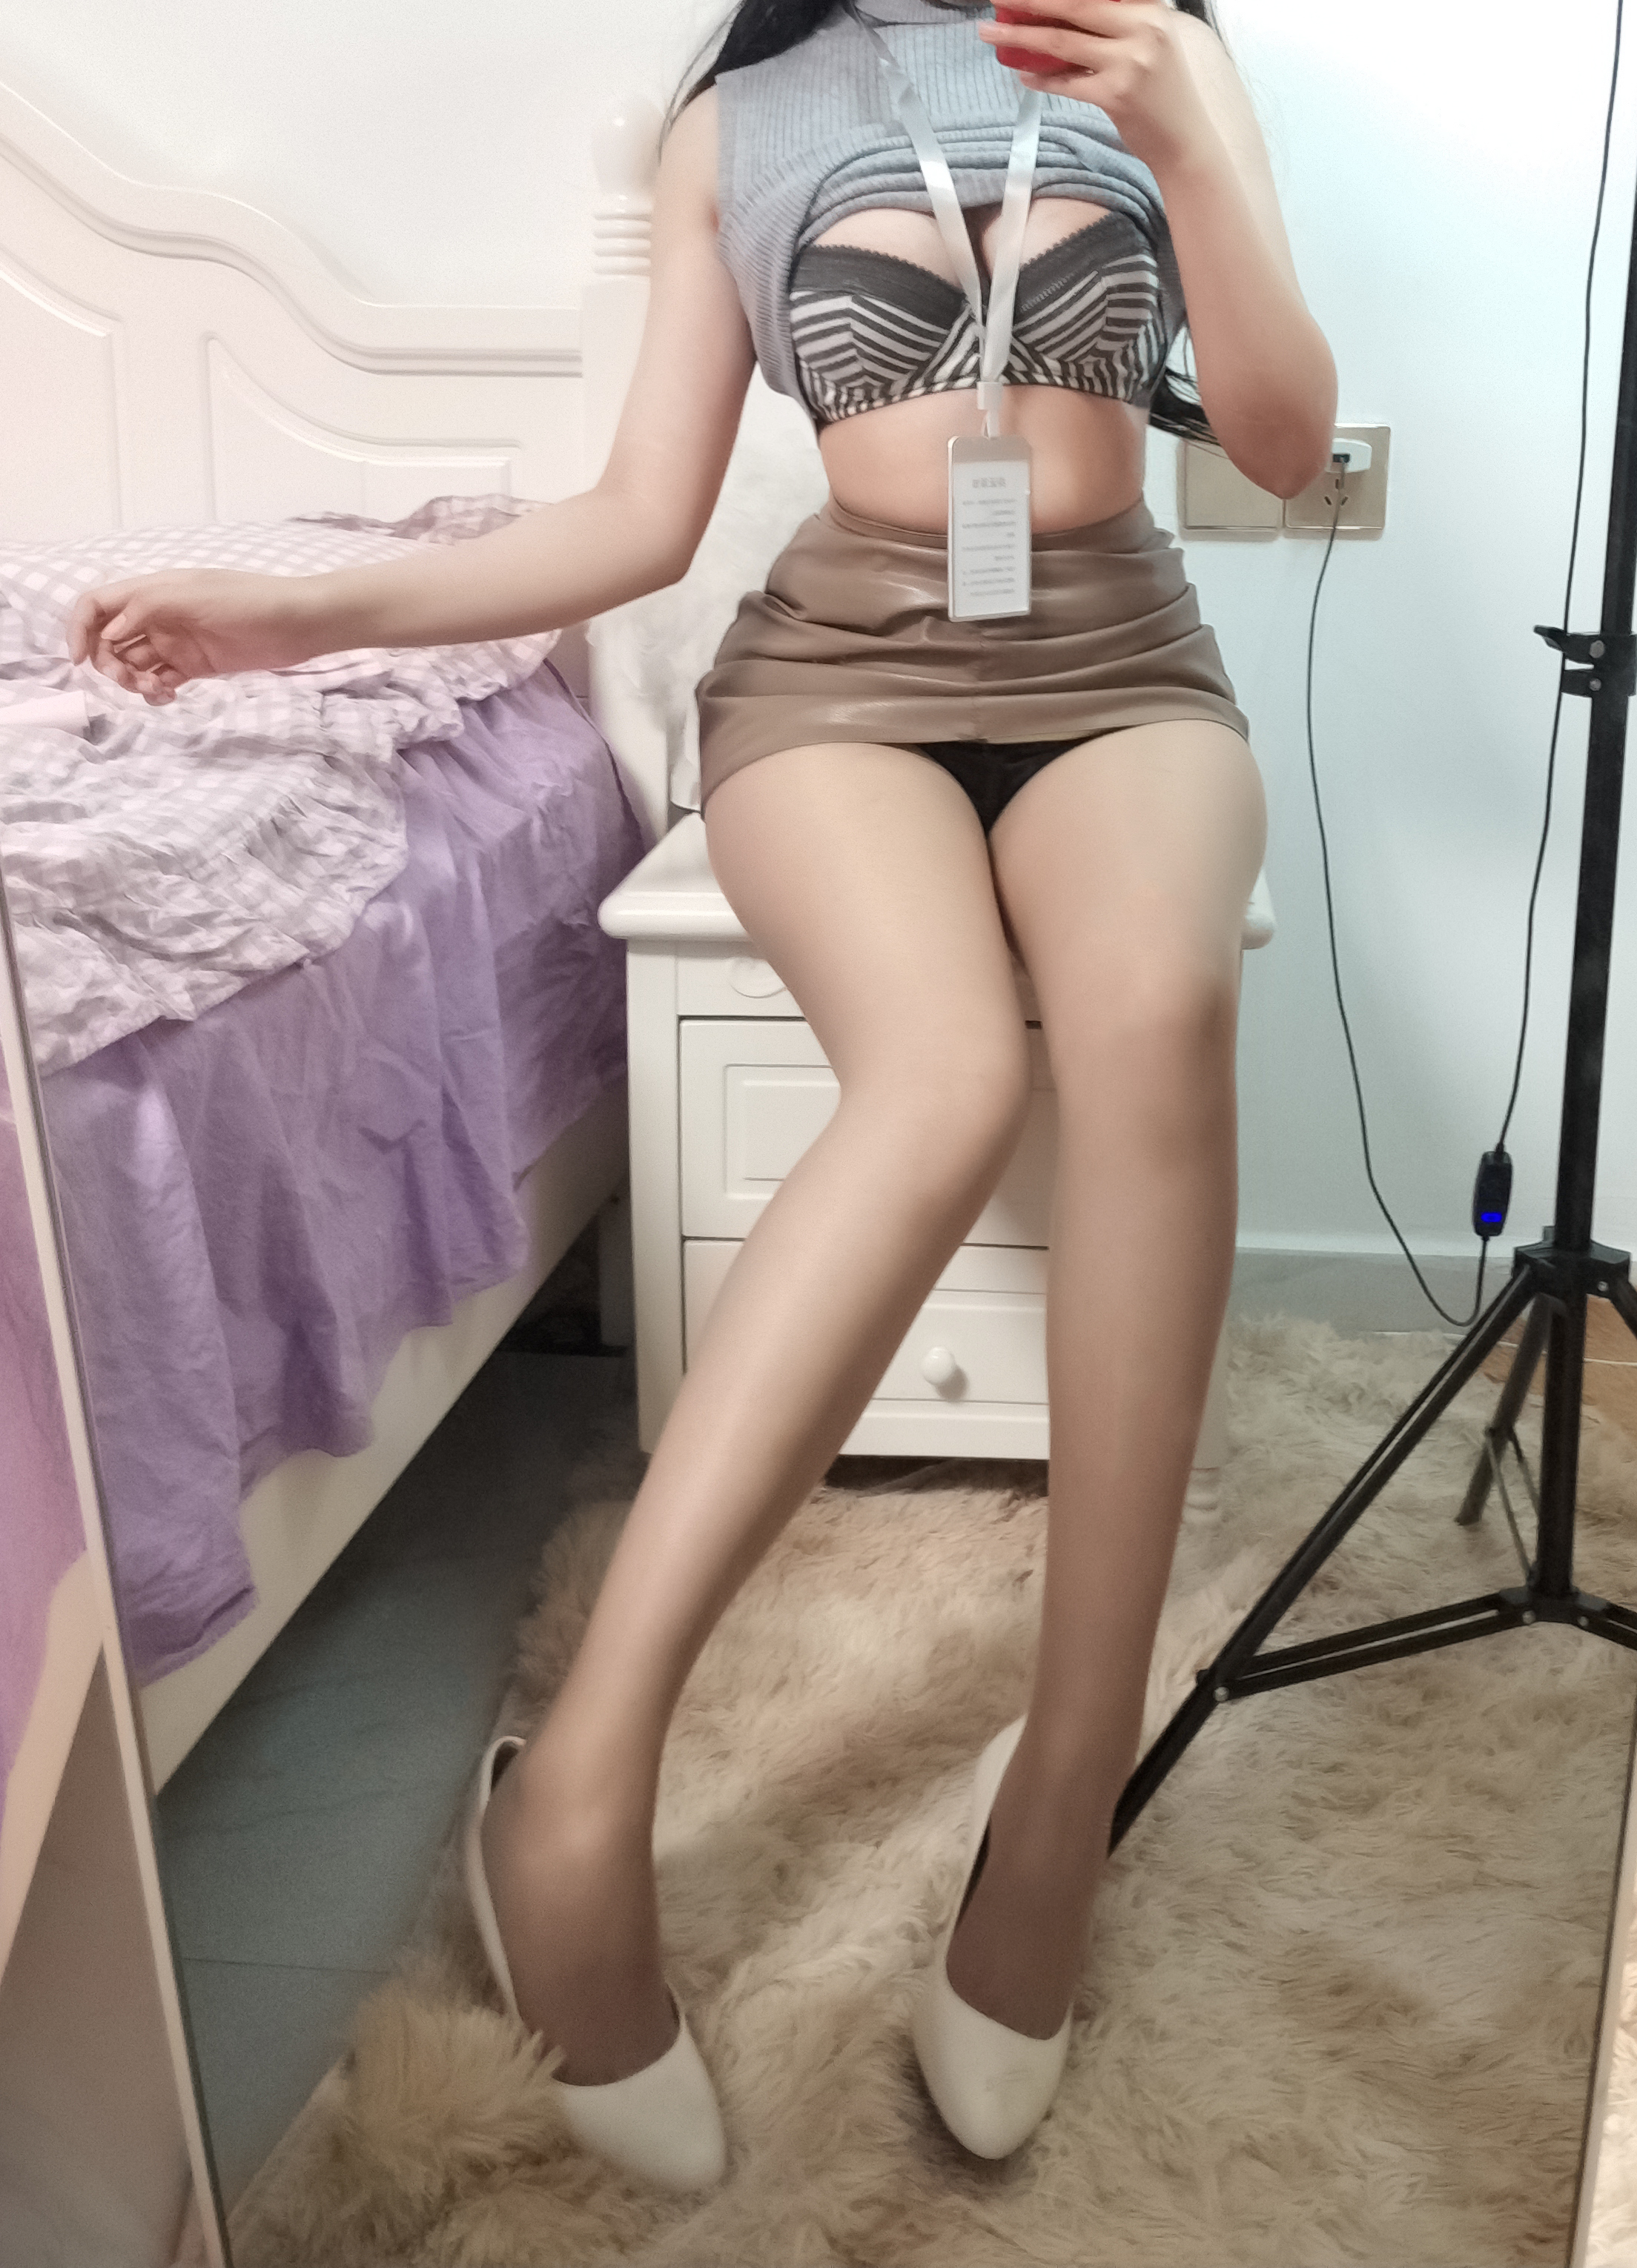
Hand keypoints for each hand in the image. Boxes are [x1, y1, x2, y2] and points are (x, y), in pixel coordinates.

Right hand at [67, 569, 320, 706]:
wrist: (295, 622)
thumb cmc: (245, 600)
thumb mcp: (189, 595)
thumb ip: (144, 609)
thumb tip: (108, 635)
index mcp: (150, 591)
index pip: (97, 605)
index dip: (80, 630)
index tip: (80, 662)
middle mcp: (156, 616)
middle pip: (109, 641)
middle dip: (109, 664)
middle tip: (134, 681)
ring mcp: (175, 642)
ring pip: (132, 664)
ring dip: (133, 682)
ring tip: (157, 690)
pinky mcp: (194, 666)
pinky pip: (159, 680)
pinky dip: (154, 692)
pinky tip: (168, 696)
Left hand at [978, 1, 1217, 177]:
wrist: (1185, 141)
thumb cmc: (1162, 92)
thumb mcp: (1150, 43)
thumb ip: (1117, 24)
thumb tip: (1062, 16)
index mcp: (1150, 10)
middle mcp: (1143, 29)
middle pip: (1074, 4)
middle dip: (1030, 0)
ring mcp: (1130, 62)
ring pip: (1062, 42)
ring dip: (1019, 37)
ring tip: (990, 32)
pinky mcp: (1116, 95)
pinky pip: (1067, 83)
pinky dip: (1041, 79)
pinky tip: (1022, 74)